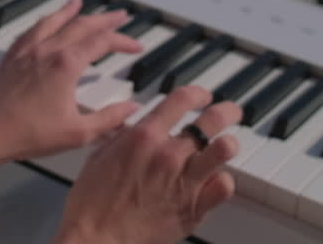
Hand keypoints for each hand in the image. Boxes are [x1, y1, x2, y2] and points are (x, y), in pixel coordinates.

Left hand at [0, 0, 143, 162]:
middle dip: (104, 19)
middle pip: (81, 25)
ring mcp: (28, 50)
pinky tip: (47, 21)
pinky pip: (31, 31)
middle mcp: (48, 50)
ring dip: (70, 11)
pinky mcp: (12, 56)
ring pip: (53, 21)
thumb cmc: (33, 135)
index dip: (123, 41)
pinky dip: (44, 21)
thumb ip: (109, 118)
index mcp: (67, 65)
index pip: (102, 42)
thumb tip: (133, 107)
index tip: (136, 47)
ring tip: (79, 2)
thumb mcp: (79, 132)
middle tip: (120, 15)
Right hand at [55, 86, 241, 243]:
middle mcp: (168, 155)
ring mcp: (183, 181)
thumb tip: (131, 125)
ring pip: (223, 150)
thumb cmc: (92, 203)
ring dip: (228, 143)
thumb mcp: (99, 156)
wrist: (96, 238)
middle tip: (231, 112)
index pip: (181, 100)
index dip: (197, 94)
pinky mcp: (193, 208)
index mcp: (144, 137)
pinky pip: (224, 186)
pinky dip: (223, 181)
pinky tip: (216, 180)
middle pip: (212, 120)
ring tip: (227, 144)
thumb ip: (121, 136)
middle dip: (226, 112)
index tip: (202, 96)